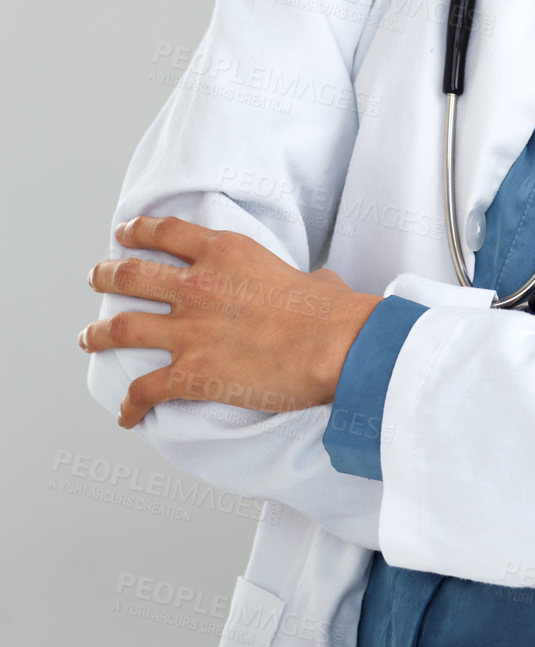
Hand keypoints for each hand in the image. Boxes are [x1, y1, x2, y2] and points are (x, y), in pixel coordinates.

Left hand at [79, 215, 381, 427]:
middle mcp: (198, 285)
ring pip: (123, 328)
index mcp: (226, 252)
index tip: (125, 234)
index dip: (138, 232)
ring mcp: (190, 330)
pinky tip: (126, 414)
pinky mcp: (191, 373)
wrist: (333, 344)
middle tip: (96, 277)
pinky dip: (130, 404)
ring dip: (99, 334)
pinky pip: (144, 390)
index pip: (166, 233)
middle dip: (106, 275)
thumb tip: (319, 284)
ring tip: (89, 337)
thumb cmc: (330, 311)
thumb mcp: (310, 276)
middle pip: (132, 275)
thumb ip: (300, 276)